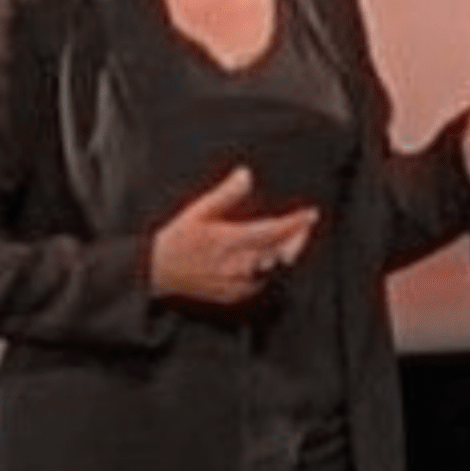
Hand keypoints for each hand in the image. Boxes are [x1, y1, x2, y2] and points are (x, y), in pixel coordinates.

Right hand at [149, 166, 317, 303]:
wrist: (158, 273)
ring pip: (275, 268)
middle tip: (305, 225)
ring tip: (293, 238)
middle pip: (281, 252)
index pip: (273, 231)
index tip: (311, 214)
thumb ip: (225, 195)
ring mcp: (239, 283)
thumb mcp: (198, 212)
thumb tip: (246, 175)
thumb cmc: (177, 240)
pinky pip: (263, 282)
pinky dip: (271, 269)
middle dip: (297, 238)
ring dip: (286, 253)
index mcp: (230, 241)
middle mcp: (238, 264)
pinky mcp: (237, 295)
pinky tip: (271, 257)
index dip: (296, 223)